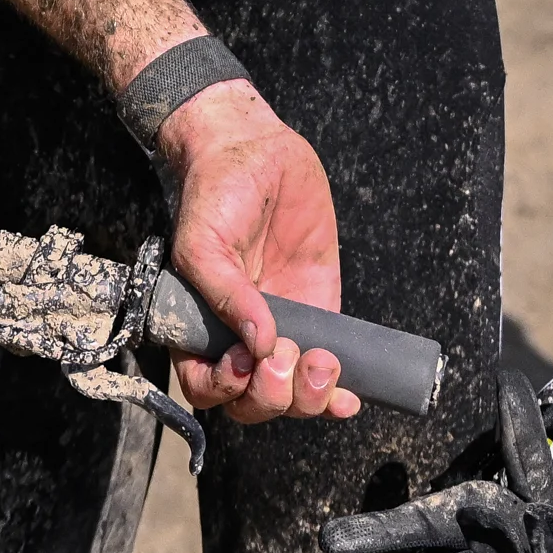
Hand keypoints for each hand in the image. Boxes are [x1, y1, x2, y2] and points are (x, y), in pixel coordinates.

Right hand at [158, 79, 354, 423]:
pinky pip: (329, 370)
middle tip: (287, 355)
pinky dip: (339, 392)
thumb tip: (258, 343)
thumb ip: (223, 291)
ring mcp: (283, 329)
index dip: (225, 387)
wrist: (258, 150)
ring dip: (309, 396)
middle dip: (272, 395)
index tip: (245, 360)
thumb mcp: (203, 239)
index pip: (206, 386)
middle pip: (252, 402)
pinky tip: (352, 393)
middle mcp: (239, 337)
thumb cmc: (215, 192)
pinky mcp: (320, 315)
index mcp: (200, 326)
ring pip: (292, 395)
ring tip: (322, 362)